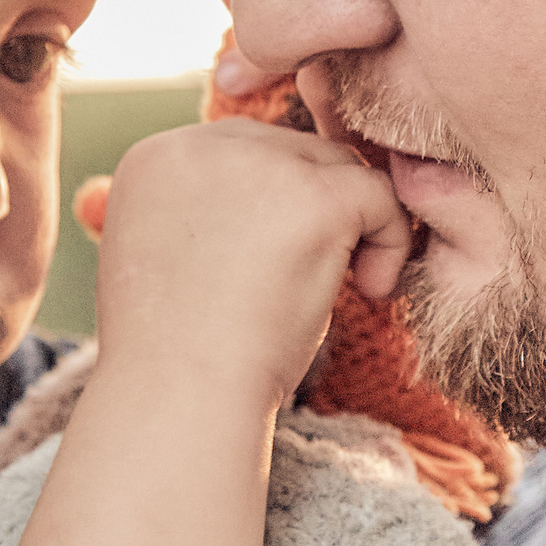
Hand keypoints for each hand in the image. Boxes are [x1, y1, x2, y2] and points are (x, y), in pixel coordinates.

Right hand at [93, 118, 409, 409]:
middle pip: (292, 150)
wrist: (180, 399)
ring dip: (353, 222)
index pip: (240, 149)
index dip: (272, 206)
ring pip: (338, 166)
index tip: (272, 270)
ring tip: (347, 287)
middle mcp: (199, 146)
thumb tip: (274, 203)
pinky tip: (372, 290)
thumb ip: (201, 212)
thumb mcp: (166, 259)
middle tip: (311, 280)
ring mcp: (257, 164)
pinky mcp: (312, 197)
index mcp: (154, 158)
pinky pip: (379, 193)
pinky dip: (391, 239)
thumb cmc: (175, 354)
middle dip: (315, 210)